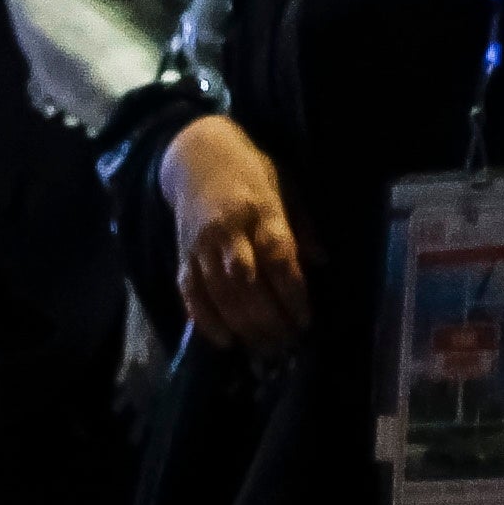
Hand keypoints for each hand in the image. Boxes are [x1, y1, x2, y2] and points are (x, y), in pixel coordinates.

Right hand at [161, 113, 306, 355]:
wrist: (196, 155)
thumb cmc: (250, 171)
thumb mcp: (286, 186)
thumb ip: (302, 226)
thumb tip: (321, 263)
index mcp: (260, 211)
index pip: (278, 259)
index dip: (292, 293)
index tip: (306, 320)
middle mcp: (228, 231)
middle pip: (248, 284)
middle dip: (269, 319)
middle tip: (287, 343)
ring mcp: (201, 246)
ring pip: (220, 294)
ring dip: (243, 327)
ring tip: (264, 349)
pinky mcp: (182, 257)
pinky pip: (191, 294)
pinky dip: (206, 321)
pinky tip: (226, 342)